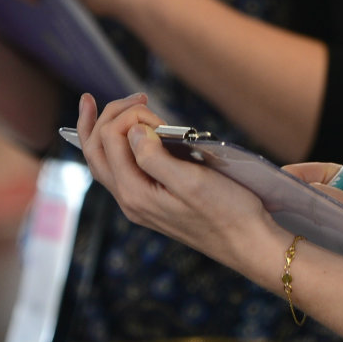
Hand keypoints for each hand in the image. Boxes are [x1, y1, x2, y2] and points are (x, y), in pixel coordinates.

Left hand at [76, 93, 287, 280]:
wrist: (247, 243)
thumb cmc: (227, 212)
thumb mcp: (192, 182)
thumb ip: (154, 158)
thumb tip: (133, 131)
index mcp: (135, 194)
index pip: (110, 140)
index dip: (128, 116)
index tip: (159, 114)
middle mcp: (129, 201)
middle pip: (95, 150)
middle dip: (107, 116)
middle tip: (138, 97)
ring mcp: (138, 203)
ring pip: (104, 160)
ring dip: (108, 129)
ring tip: (127, 105)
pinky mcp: (150, 202)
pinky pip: (121, 169)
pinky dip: (119, 145)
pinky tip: (132, 134)